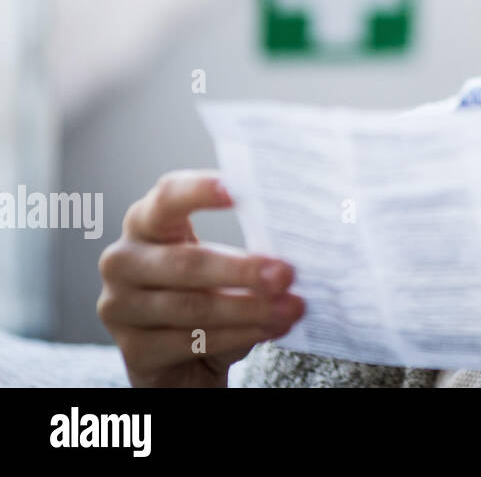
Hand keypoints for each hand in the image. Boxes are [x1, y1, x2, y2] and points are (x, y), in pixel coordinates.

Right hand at [97, 170, 305, 386]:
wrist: (182, 358)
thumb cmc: (206, 293)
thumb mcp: (221, 262)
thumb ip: (247, 249)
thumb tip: (292, 250)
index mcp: (146, 223)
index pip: (167, 197)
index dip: (199, 191)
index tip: (238, 190)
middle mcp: (124, 260)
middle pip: (187, 262)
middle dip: (243, 269)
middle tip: (286, 274)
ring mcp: (119, 307)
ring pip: (193, 306)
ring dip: (249, 308)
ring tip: (290, 308)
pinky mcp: (133, 350)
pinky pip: (192, 342)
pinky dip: (237, 336)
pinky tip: (268, 329)